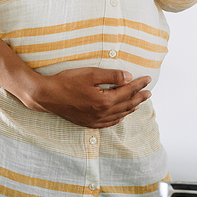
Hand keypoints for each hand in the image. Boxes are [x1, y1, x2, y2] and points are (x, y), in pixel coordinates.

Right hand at [24, 68, 151, 127]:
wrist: (47, 96)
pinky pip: (109, 123)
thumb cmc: (67, 82)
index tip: (148, 79)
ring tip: (139, 102)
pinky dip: (119, 118)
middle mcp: (102, 114)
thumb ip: (112, 75)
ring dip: (131, 108)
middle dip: (139, 97)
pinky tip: (121, 115)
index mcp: (105, 101)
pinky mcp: (88, 123)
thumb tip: (129, 77)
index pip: (128, 91)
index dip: (139, 85)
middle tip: (149, 92)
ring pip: (120, 115)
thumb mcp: (91, 73)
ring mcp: (95, 120)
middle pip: (127, 105)